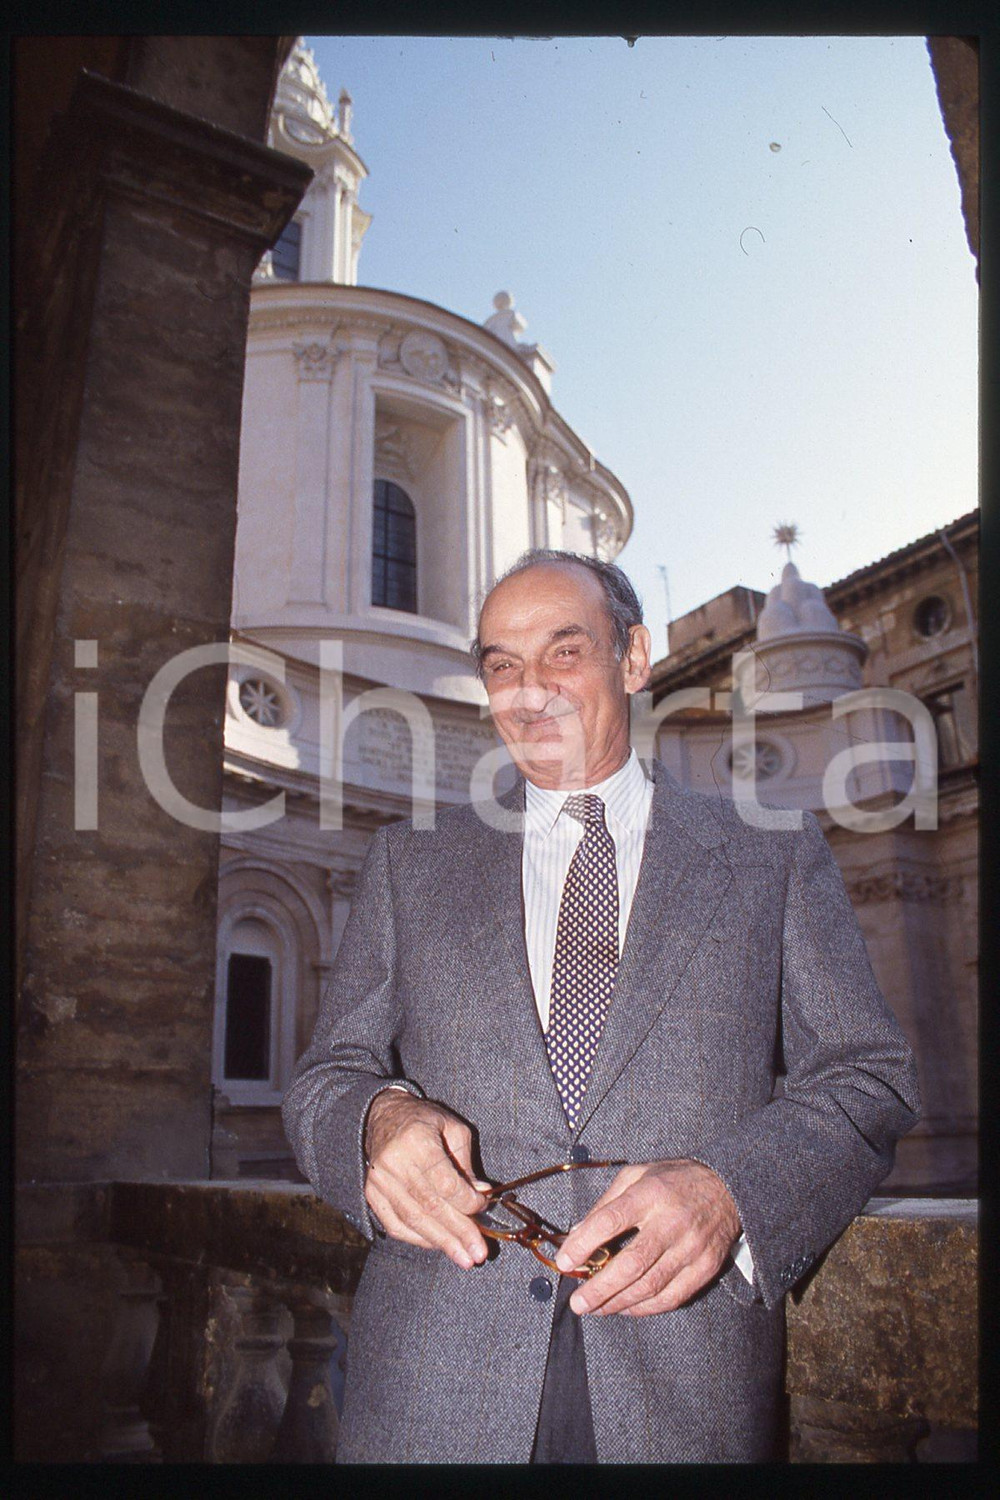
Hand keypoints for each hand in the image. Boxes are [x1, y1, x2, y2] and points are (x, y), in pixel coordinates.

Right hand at [363, 1090, 490, 1269]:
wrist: (384, 1117)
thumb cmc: (425, 1122)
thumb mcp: (453, 1130)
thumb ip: (466, 1164)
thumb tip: (482, 1195)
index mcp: (417, 1141)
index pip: (445, 1183)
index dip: (467, 1201)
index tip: (483, 1208)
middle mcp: (394, 1163)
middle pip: (430, 1207)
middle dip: (458, 1233)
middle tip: (478, 1252)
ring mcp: (379, 1181)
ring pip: (414, 1220)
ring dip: (442, 1242)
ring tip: (464, 1257)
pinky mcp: (371, 1194)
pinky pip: (395, 1225)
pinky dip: (418, 1239)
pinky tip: (438, 1246)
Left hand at [554, 1158, 741, 1315]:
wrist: (728, 1187)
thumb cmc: (674, 1180)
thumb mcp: (637, 1175)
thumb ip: (606, 1203)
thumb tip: (576, 1235)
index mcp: (650, 1193)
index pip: (610, 1220)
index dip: (584, 1244)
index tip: (565, 1262)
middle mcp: (671, 1221)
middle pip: (631, 1263)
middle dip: (600, 1288)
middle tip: (578, 1302)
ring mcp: (691, 1247)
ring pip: (650, 1285)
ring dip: (618, 1302)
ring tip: (596, 1308)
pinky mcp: (706, 1267)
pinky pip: (672, 1297)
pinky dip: (645, 1308)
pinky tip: (627, 1308)